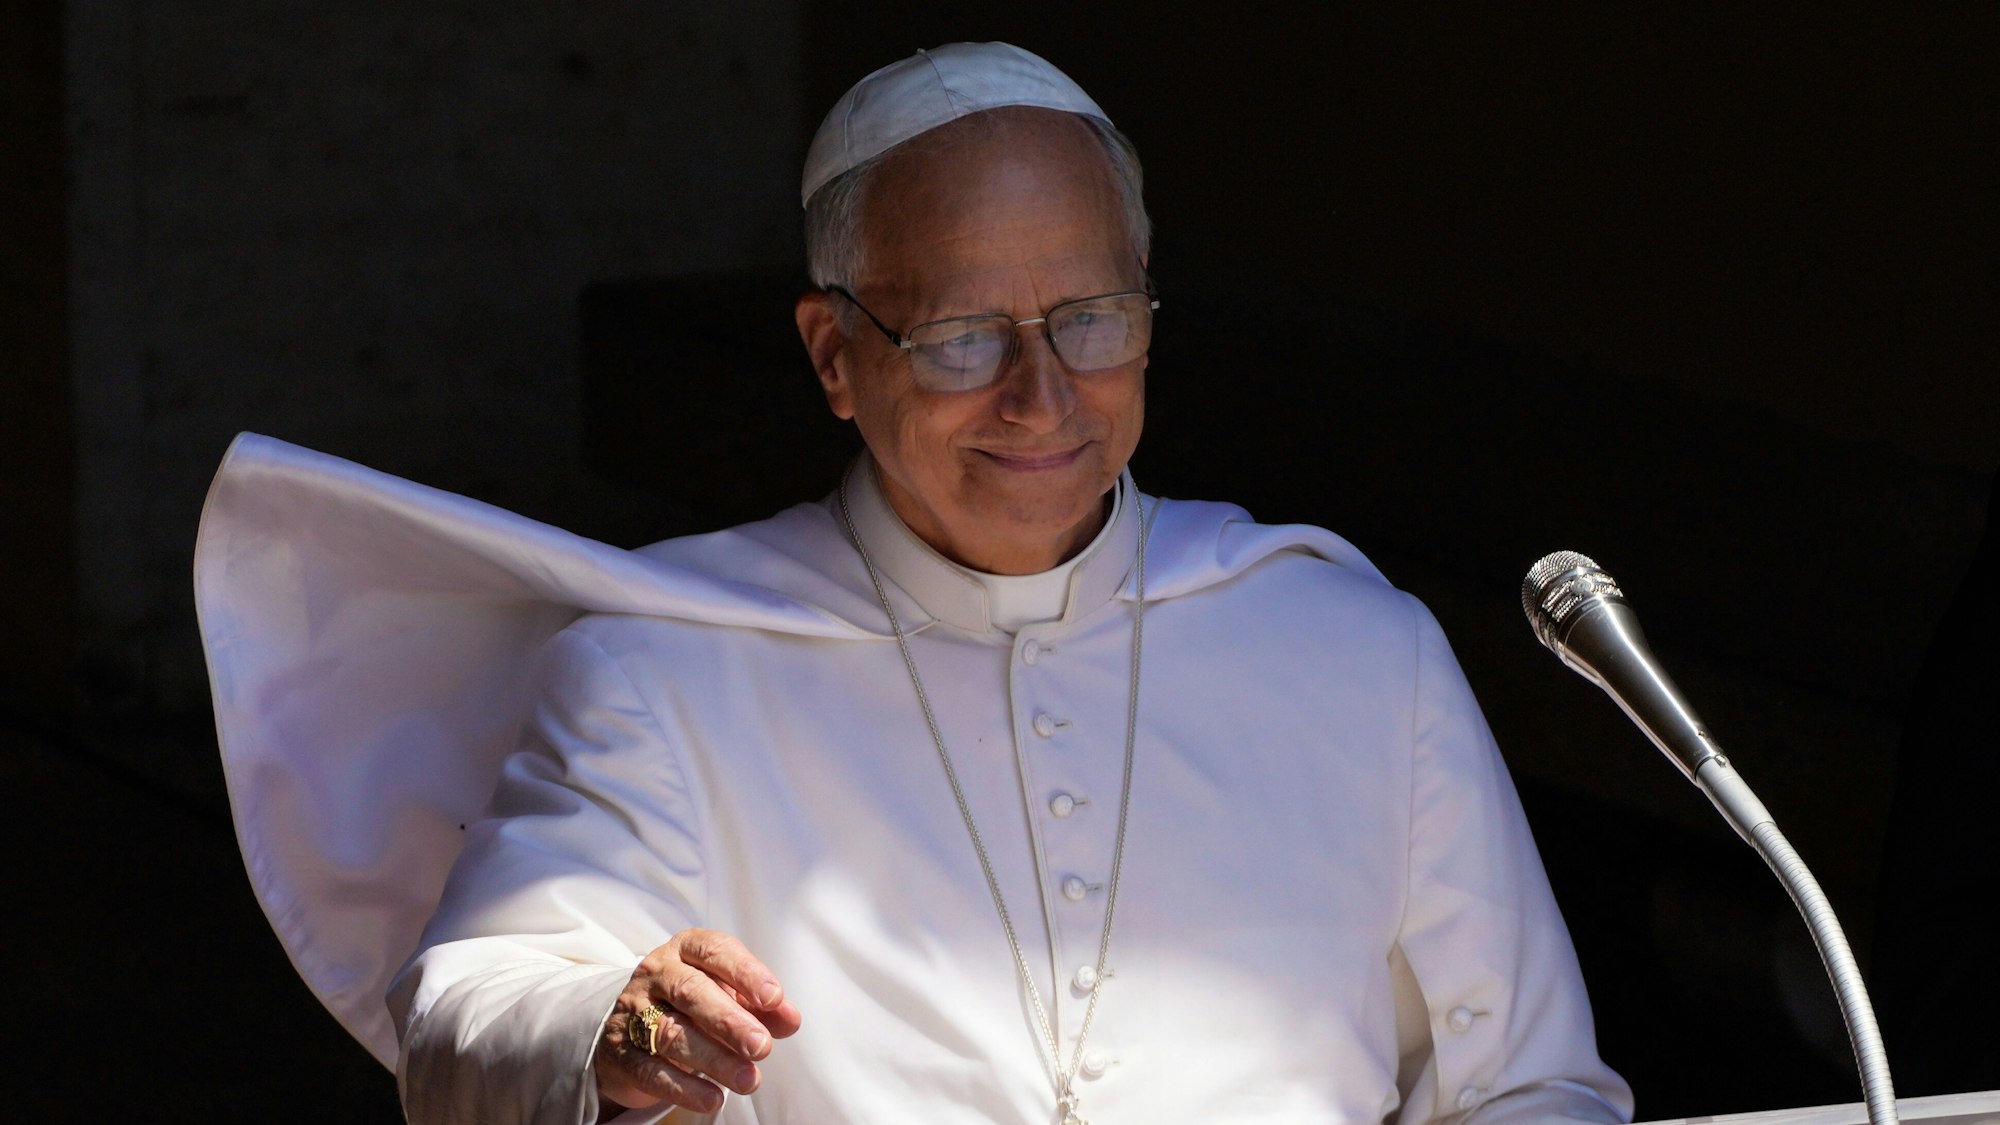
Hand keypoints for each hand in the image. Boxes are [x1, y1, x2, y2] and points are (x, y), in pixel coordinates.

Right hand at [596, 928, 803, 1113]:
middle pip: (691, 992)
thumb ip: (761, 1005)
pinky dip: (684, 1088)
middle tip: (761, 1046)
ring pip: (672, 1034)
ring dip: (714, 1060)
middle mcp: (656, 973)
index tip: (774, 998)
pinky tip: (713, 1098)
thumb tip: (790, 1019)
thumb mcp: (726, 994)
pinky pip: (651, 1070)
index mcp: (685, 949)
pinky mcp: (621, 1052)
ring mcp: (633, 1011)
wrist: (627, 1024)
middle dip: (730, 1021)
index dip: (746, 973)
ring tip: (748, 1079)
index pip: (715, 951)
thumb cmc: (690, 1003)